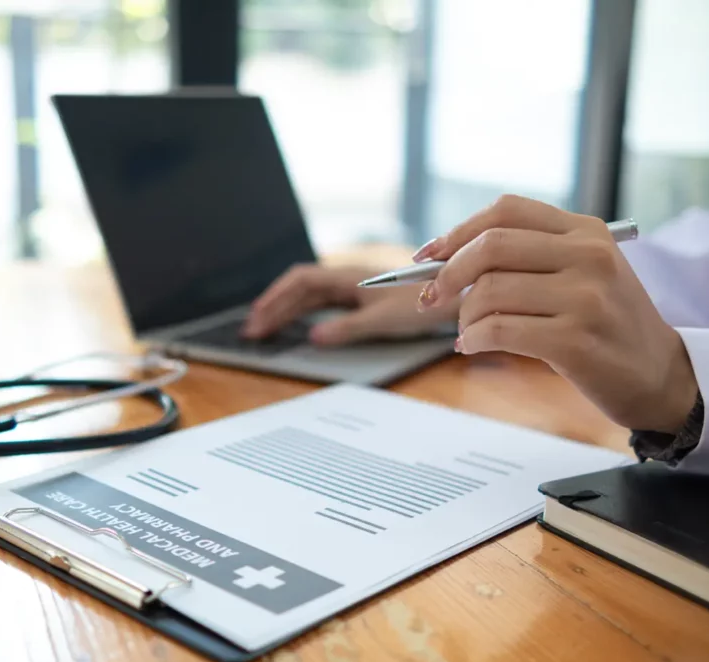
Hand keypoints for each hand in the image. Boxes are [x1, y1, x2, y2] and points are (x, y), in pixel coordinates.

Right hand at [242, 264, 457, 344]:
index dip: (274, 299)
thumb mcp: (383, 320)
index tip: (257, 319)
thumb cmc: (424, 303)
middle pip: (299, 289)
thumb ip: (347, 329)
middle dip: (273, 308)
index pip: (299, 282)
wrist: (456, 292)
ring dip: (287, 310)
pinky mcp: (363, 297)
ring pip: (310, 295)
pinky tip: (298, 324)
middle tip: (252, 331)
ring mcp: (354, 287)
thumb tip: (314, 337)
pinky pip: (324, 301)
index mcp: (347, 277)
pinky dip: (304, 311)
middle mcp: (347, 278)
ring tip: (266, 328)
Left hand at [415, 195, 697, 433]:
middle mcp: (588, 256)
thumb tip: (445, 258)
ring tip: (467, 332)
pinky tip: (473, 345)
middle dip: (447, 274)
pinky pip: (498, 330)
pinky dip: (473, 339)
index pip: (506, 211)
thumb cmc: (608, 325)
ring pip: (488, 291)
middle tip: (431, 299)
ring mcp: (584, 298)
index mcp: (585, 232)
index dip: (457, 231)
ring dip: (463, 316)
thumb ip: (529, 257)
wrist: (662, 376)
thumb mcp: (584, 272)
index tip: (428, 254)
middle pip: (490, 246)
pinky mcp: (575, 341)